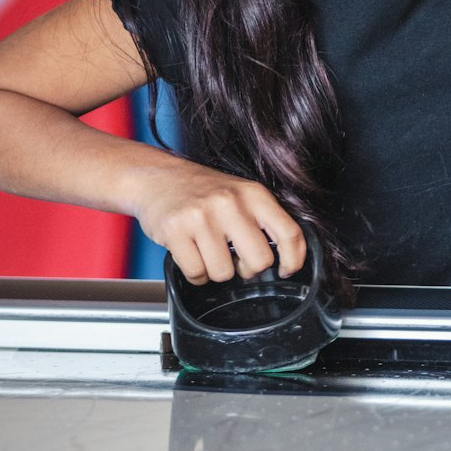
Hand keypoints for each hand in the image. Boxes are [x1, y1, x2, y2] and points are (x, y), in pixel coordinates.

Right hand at [132, 160, 305, 283]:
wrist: (157, 177)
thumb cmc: (204, 192)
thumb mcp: (241, 195)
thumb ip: (263, 221)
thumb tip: (285, 257)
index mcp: (254, 195)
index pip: (289, 233)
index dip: (293, 260)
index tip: (285, 270)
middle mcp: (231, 203)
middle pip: (259, 262)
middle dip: (247, 269)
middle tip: (235, 258)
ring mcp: (202, 217)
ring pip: (224, 273)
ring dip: (216, 271)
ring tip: (208, 251)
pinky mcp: (176, 231)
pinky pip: (197, 274)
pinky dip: (196, 273)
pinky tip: (192, 254)